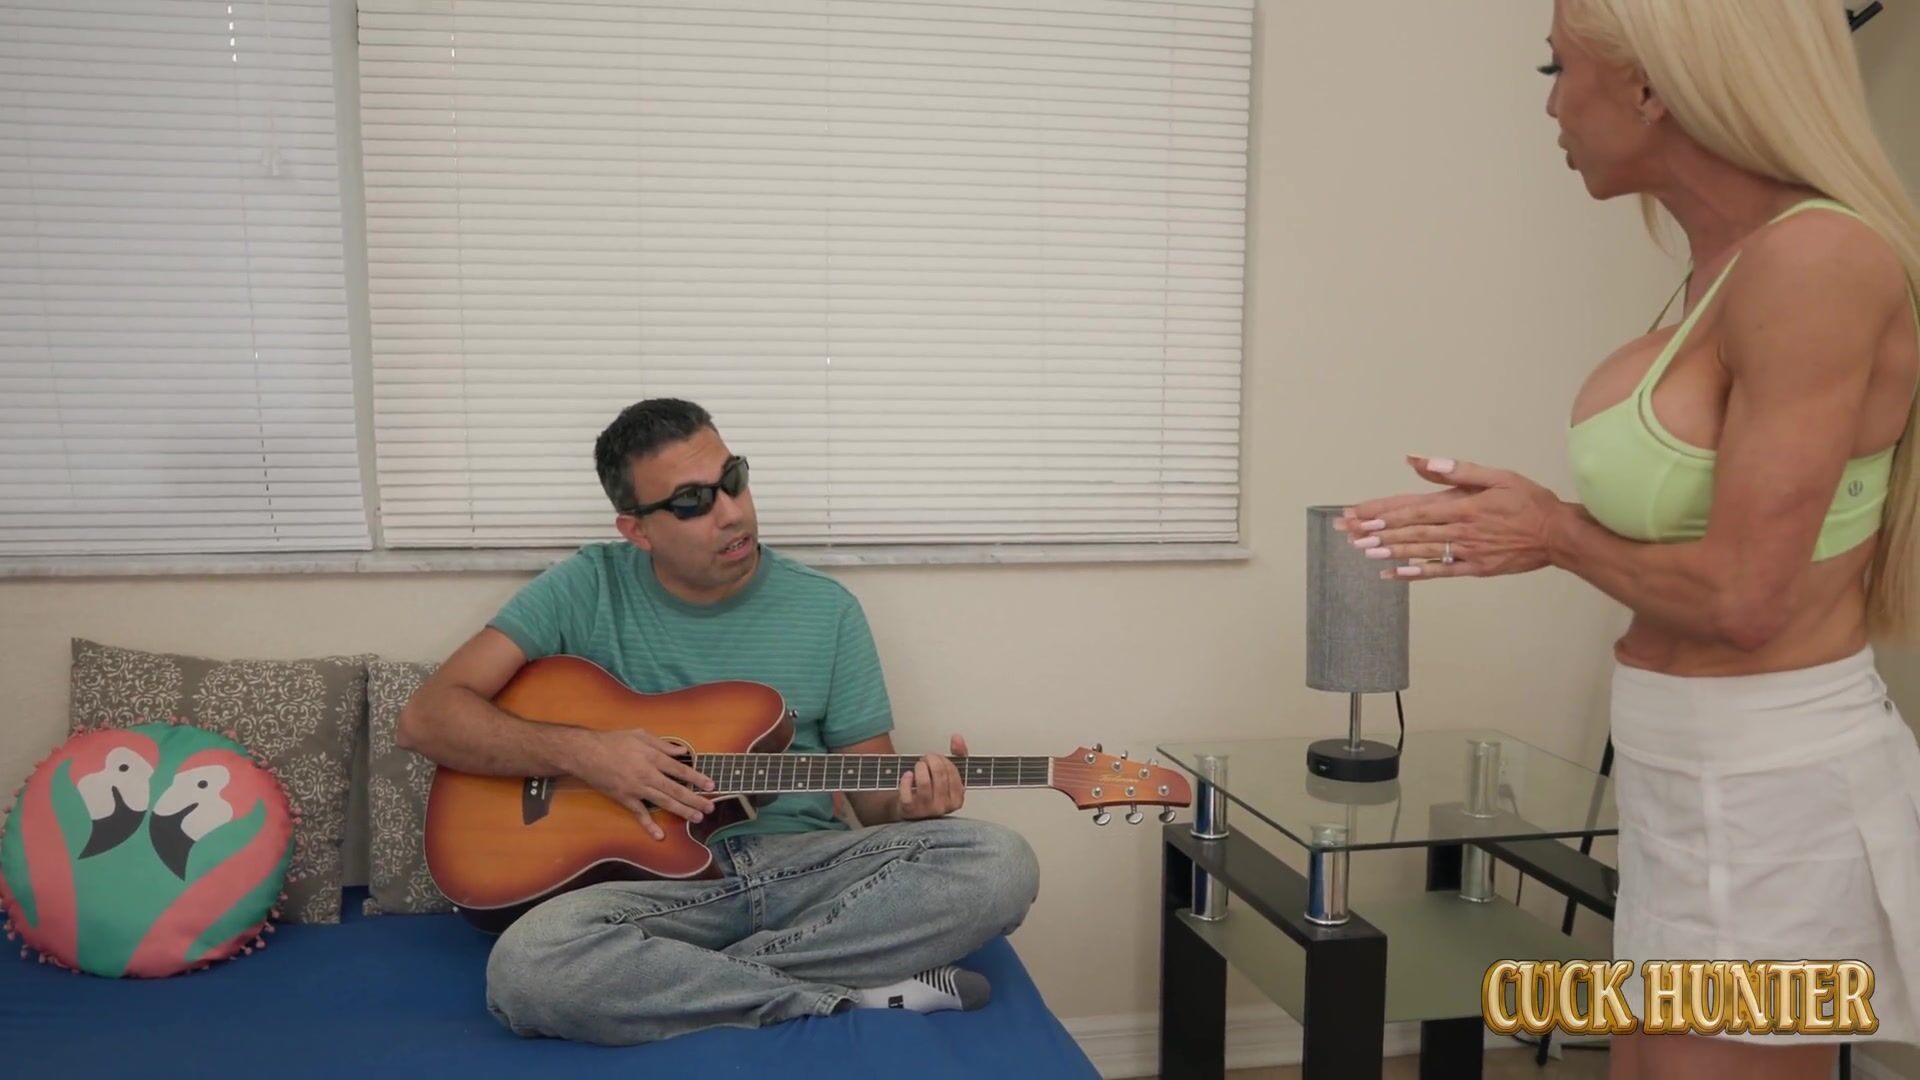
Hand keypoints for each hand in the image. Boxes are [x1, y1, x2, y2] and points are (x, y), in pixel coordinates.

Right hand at [570, 728, 716, 840]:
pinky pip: (639, 814)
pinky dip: (649, 826)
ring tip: (697, 817)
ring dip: (682, 811)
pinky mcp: (624, 799)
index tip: (711, 785)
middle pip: (676, 789)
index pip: (680, 769)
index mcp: (652, 757)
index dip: (697, 778)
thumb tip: (681, 750)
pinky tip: (660, 835)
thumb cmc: (613, 741)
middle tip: (711, 807)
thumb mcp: (639, 735)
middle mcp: (647, 774)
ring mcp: (636, 789)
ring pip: (663, 802)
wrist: (585, 753)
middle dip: (695, 799)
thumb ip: (662, 744)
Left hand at [897, 735, 967, 819]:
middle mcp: (943, 806)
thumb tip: (957, 738)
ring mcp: (926, 809)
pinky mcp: (909, 810)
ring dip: (920, 767)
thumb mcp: (950, 775)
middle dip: (931, 759)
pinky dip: (906, 780)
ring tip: (918, 765)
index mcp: (956, 799)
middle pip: (938, 773)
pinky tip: (908, 775)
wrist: (912, 810)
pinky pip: (907, 792)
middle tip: (926, 758)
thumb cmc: (933, 792)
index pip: (952, 771)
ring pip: (924, 782)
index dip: (943, 759)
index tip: (937, 758)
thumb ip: (958, 755)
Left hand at [1336, 456, 1561, 579]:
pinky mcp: (1475, 568)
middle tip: (1347, 531)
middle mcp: (1459, 529)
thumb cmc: (1529, 501)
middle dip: (1375, 529)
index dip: (1382, 509)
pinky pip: (1439, 572)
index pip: (1411, 506)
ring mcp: (1465, 551)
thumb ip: (1456, 470)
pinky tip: (1392, 573)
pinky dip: (1414, 573)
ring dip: (1388, 549)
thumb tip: (1418, 460)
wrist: (1558, 535)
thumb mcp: (1497, 476)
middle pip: (1409, 528)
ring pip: (1419, 550)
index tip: (1356, 512)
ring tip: (1361, 549)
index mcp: (1461, 504)